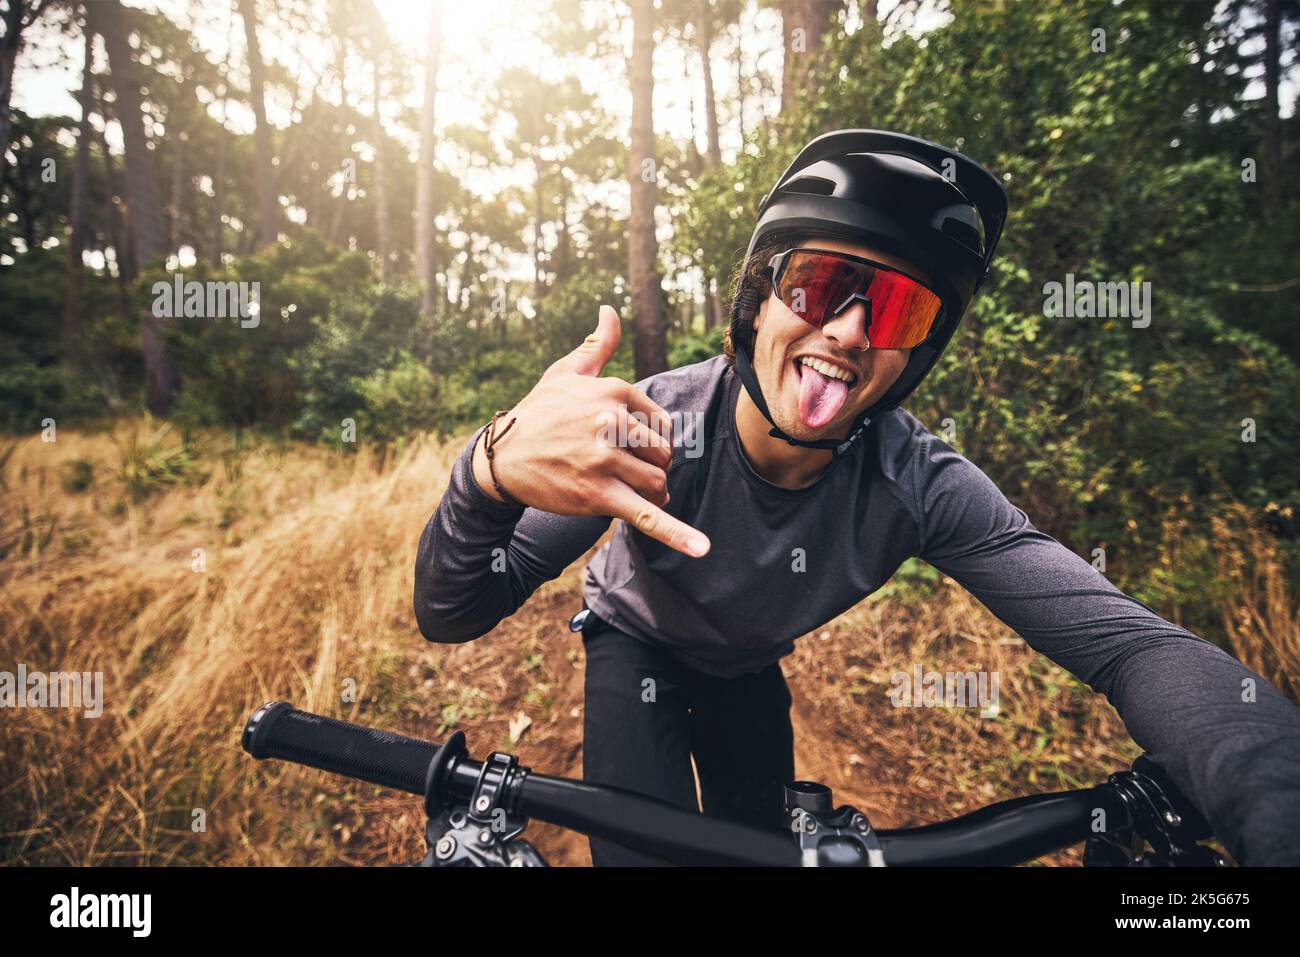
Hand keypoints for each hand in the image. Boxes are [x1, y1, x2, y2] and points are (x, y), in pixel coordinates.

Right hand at [472, 304, 710, 557]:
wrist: (501, 458)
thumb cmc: (537, 413)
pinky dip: (677, 534)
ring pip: (656, 482)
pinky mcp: (599, 494)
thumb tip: (611, 310)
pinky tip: (700, 549)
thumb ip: (598, 345)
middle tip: (627, 474)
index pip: (660, 423)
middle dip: (652, 469)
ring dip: (649, 494)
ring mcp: (606, 459)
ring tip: (629, 494)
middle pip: (662, 454)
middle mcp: (612, 422)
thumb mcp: (566, 373)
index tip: (629, 450)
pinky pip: (645, 515)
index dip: (649, 442)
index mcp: (613, 391)